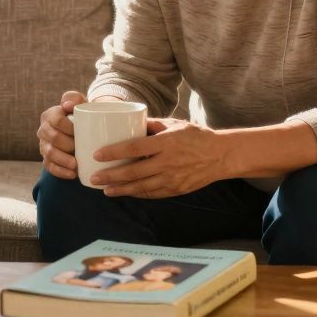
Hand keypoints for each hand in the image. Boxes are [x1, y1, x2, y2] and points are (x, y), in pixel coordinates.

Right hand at [37, 91, 85, 179]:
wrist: (81, 129)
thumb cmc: (81, 115)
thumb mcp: (80, 103)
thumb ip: (74, 98)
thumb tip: (68, 105)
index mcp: (50, 115)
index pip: (56, 120)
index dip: (67, 126)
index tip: (79, 131)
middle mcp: (44, 130)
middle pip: (53, 138)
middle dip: (66, 145)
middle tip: (80, 149)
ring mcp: (44, 145)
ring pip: (50, 153)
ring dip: (63, 160)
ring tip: (76, 165)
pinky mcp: (47, 159)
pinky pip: (50, 167)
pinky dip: (61, 171)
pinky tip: (72, 174)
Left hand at [89, 118, 228, 198]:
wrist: (221, 156)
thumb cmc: (196, 136)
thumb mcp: (175, 124)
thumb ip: (152, 124)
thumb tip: (130, 122)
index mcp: (165, 143)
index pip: (134, 148)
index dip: (114, 152)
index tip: (97, 155)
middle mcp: (167, 162)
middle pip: (133, 172)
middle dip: (111, 176)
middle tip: (94, 177)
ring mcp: (172, 178)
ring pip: (141, 187)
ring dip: (121, 189)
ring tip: (105, 190)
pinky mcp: (176, 189)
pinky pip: (152, 194)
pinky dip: (137, 194)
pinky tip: (126, 193)